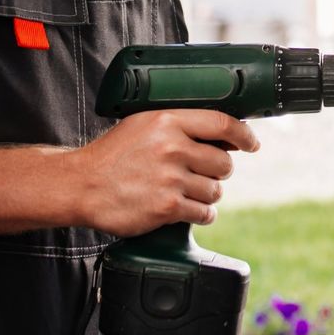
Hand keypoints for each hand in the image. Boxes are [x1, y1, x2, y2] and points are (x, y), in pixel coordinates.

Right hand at [67, 109, 258, 235]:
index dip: (244, 135)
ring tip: (186, 192)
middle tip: (201, 174)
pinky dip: (201, 214)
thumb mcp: (143, 125)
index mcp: (167, 121)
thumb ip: (179, 126)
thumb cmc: (112, 156)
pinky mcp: (167, 207)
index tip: (252, 143)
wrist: (81, 185)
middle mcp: (171, 147)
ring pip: (215, 190)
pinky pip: (204, 213)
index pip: (222, 122)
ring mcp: (170, 179)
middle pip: (223, 162)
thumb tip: (224, 136)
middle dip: (218, 171)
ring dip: (207, 195)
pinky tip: (187, 209)